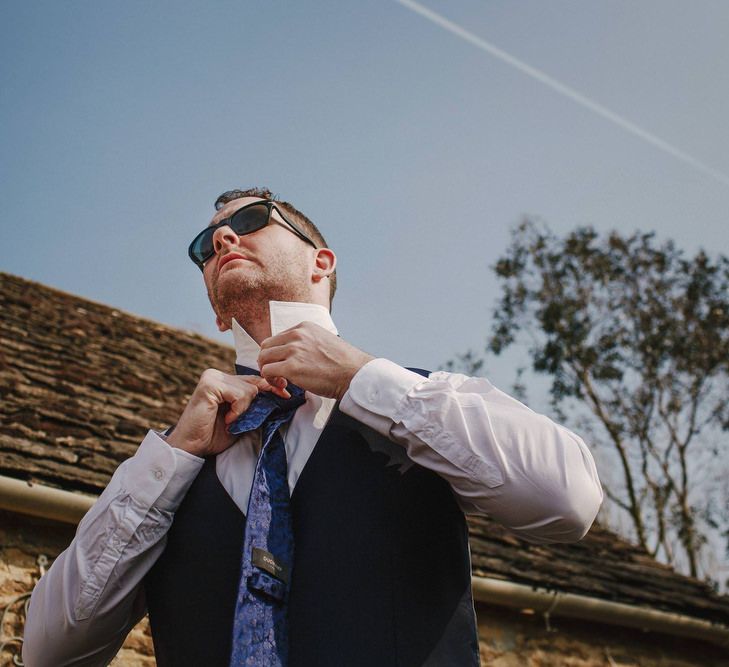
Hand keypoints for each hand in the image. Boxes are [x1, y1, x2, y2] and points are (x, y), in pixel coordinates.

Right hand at [166, 369, 288, 456]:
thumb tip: (279, 395)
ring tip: (230, 420)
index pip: (254, 379)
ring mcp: (212, 377)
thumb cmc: (213, 435)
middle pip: (254, 382)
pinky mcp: (210, 385)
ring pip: (249, 389)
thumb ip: (253, 405)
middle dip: (266, 394)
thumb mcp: (241, 418)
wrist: (192, 447)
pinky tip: (227, 419)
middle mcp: (217, 375)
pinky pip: (239, 394)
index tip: (285, 394)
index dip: (271, 386)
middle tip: (271, 404)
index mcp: (225, 381)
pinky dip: (238, 409)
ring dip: (245, 409)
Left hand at [258, 322, 374, 399]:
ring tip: (281, 381)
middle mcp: (297, 335)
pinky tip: (283, 386)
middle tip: (278, 374)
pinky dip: (271, 380)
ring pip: (264, 358)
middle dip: (269, 361)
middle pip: (266, 346)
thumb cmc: (343, 363)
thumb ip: (306, 342)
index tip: (284, 365)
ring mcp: (293, 350)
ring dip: (269, 372)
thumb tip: (294, 353)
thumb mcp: (323, 341)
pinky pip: (267, 372)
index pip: (277, 338)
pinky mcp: (291, 367)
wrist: (355, 373)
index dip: (277, 354)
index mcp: (304, 327)